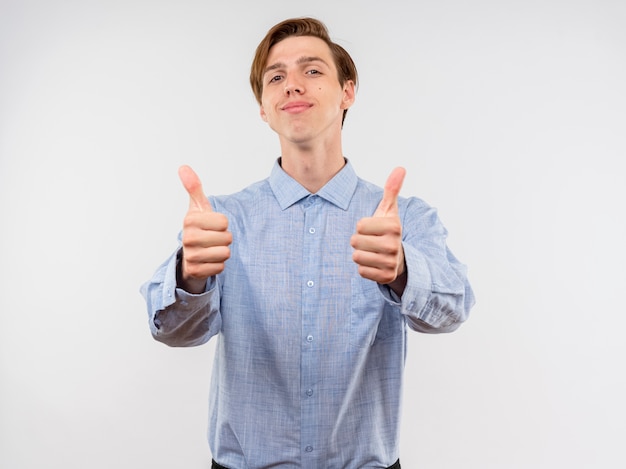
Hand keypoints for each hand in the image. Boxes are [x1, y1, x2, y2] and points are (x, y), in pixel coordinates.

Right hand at [178, 165, 231, 292]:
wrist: (190, 256)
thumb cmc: (198, 228)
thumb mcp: (198, 207)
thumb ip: (194, 187)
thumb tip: (183, 167)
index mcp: (189, 220)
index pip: (224, 222)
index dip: (222, 224)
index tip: (211, 226)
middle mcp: (187, 238)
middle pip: (227, 238)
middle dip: (224, 239)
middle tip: (212, 239)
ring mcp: (191, 256)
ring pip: (225, 253)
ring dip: (222, 252)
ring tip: (211, 249)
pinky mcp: (195, 271)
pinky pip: (221, 267)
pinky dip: (218, 265)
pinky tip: (208, 261)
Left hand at [351, 167, 406, 288]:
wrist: (398, 257)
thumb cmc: (387, 230)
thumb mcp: (389, 210)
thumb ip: (392, 189)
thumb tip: (400, 168)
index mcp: (394, 226)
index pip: (359, 225)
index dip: (362, 226)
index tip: (372, 228)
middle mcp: (394, 245)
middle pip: (355, 241)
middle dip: (358, 241)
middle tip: (370, 241)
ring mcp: (391, 262)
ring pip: (356, 257)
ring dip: (360, 254)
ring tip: (371, 252)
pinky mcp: (386, 277)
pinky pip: (361, 271)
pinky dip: (364, 268)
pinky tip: (373, 263)